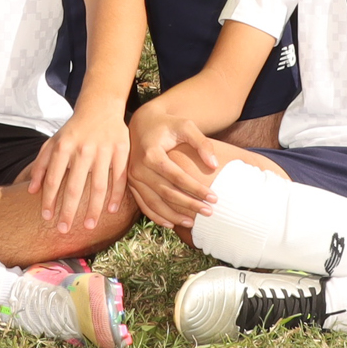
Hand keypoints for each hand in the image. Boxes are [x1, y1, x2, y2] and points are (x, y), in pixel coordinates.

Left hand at [21, 108, 128, 235]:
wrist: (100, 106)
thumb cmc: (73, 130)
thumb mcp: (52, 142)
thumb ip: (40, 164)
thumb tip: (31, 191)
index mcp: (63, 147)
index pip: (53, 179)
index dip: (48, 200)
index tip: (46, 218)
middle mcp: (83, 149)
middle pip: (74, 187)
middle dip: (68, 211)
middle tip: (64, 230)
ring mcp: (104, 150)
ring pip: (99, 186)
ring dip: (93, 209)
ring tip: (89, 226)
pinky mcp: (121, 150)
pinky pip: (119, 177)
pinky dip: (116, 195)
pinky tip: (111, 210)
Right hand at [128, 115, 228, 232]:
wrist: (143, 122)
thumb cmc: (168, 124)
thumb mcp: (186, 126)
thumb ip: (202, 143)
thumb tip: (214, 165)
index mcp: (152, 153)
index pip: (178, 177)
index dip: (196, 189)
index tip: (214, 198)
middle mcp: (139, 167)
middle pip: (167, 193)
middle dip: (189, 205)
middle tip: (209, 212)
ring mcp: (133, 177)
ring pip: (154, 203)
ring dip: (173, 216)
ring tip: (193, 223)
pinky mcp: (131, 183)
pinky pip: (143, 204)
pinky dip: (157, 216)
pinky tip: (171, 224)